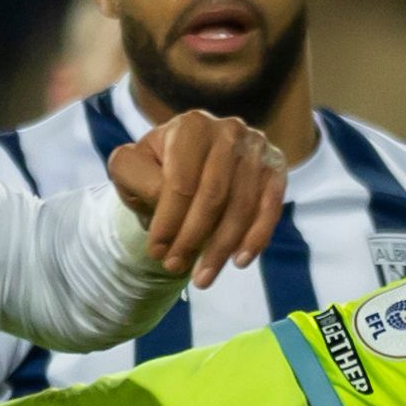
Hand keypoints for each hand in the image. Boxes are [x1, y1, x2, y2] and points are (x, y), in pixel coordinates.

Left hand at [103, 108, 289, 286]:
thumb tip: (162, 199)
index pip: (182, 182)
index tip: (156, 252)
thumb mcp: (130, 168)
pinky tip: (239, 261)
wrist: (186, 164)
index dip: (168, 222)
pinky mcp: (275, 168)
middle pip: (213, 196)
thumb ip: (134, 175)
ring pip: (242, 207)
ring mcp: (256, 148)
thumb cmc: (155, 169)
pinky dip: (256, 237)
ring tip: (202, 278)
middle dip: (192, 238)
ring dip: (221, 248)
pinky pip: (270, 208)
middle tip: (175, 267)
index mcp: (191, 126)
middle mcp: (229, 131)